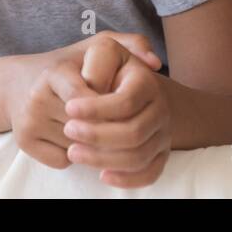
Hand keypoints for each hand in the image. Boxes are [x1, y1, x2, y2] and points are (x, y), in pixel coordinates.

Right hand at [5, 32, 161, 175]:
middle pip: (87, 126)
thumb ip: (131, 43)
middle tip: (109, 116)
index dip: (110, 107)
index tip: (121, 106)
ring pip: (76, 146)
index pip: (90, 100)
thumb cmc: (70, 66)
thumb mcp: (97, 46)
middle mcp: (37, 95)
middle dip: (104, 124)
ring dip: (90, 141)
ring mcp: (27, 120)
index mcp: (56, 71)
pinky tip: (71, 135)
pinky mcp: (23, 141)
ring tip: (87, 123)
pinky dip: (72, 154)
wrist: (18, 83)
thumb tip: (155, 63)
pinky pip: (61, 160)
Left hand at [63, 54, 170, 187]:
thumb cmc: (107, 68)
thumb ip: (99, 61)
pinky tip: (103, 175)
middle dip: (97, 136)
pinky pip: (151, 173)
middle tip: (68, 131)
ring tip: (74, 152)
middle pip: (134, 133)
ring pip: (139, 156)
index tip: (68, 108)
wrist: (129, 84)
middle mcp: (161, 109)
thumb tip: (93, 86)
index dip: (96, 108)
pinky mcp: (160, 154)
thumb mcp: (104, 52)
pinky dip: (128, 179)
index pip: (126, 101)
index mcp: (147, 82)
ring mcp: (163, 133)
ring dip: (104, 158)